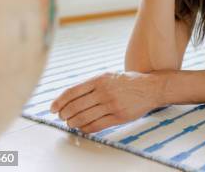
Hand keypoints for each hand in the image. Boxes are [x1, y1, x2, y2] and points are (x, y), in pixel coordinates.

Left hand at [49, 71, 163, 133]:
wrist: (151, 88)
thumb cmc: (127, 82)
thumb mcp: (108, 76)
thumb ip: (90, 85)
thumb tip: (68, 97)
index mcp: (100, 79)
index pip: (72, 92)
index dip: (59, 101)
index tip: (53, 108)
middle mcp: (105, 91)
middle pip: (75, 106)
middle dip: (64, 114)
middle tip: (61, 116)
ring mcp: (112, 105)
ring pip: (84, 117)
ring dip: (73, 122)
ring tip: (70, 122)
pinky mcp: (119, 116)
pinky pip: (96, 125)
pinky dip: (85, 128)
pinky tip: (82, 127)